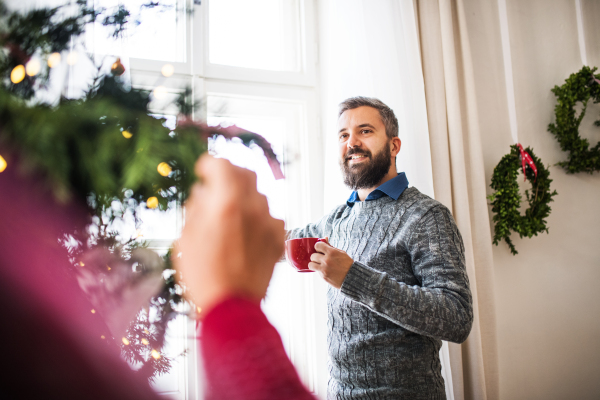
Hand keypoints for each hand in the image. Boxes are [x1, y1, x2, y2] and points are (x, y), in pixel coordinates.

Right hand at [173, 155, 284, 315]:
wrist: (232, 306)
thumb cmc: (202, 274)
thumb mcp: (187, 238)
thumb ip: (196, 208)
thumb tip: (203, 192)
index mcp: (226, 203)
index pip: (222, 165)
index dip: (209, 164)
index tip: (202, 170)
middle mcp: (252, 207)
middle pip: (246, 174)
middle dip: (230, 174)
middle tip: (218, 183)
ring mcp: (269, 222)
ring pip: (259, 195)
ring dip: (245, 197)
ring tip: (230, 212)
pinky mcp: (278, 237)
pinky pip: (270, 216)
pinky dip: (258, 216)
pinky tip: (246, 230)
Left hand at [308, 238, 353, 288]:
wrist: (352, 277)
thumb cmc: (346, 264)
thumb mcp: (341, 253)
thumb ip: (331, 246)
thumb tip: (324, 238)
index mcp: (332, 252)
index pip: (317, 246)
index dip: (317, 247)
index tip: (319, 249)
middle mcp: (327, 260)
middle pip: (313, 255)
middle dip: (316, 257)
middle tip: (320, 258)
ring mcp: (324, 269)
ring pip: (311, 264)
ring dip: (314, 264)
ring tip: (319, 265)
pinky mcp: (324, 276)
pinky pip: (315, 271)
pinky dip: (318, 270)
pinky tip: (323, 269)